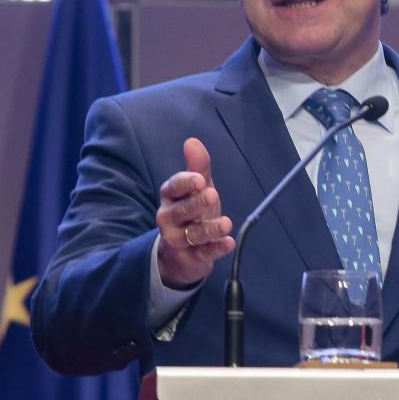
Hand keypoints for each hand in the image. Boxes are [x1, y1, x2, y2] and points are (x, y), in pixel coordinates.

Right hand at [156, 138, 234, 288]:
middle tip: (212, 195)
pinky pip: (202, 253)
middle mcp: (169, 218)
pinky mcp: (190, 258)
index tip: (199, 180)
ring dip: (209, 228)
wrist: (181, 254)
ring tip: (226, 222)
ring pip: (192, 234)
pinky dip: (216, 249)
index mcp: (171, 198)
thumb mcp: (197, 189)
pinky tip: (229, 243)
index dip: (185, 184)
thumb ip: (198, 167)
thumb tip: (192, 141)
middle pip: (181, 211)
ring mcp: (178, 240)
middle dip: (196, 203)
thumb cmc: (191, 214)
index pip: (173, 188)